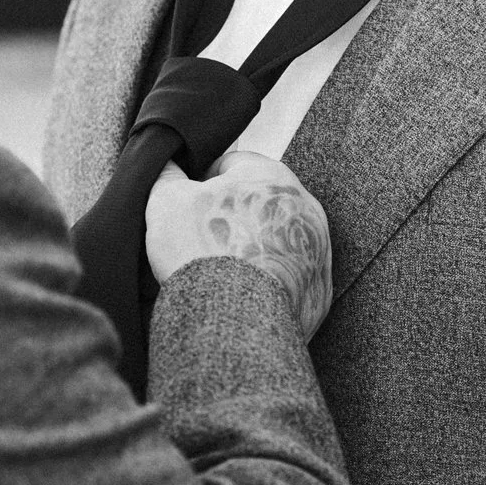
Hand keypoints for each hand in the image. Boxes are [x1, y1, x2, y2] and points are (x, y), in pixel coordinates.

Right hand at [145, 147, 332, 340]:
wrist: (233, 319)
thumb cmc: (203, 252)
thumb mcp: (167, 200)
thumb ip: (167, 174)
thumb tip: (166, 164)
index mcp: (272, 175)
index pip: (232, 165)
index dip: (204, 184)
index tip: (190, 207)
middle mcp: (305, 208)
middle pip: (260, 204)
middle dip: (235, 217)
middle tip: (203, 240)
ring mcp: (318, 250)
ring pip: (278, 240)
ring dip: (255, 249)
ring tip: (223, 270)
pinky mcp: (319, 289)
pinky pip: (290, 278)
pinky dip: (270, 282)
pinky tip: (244, 292)